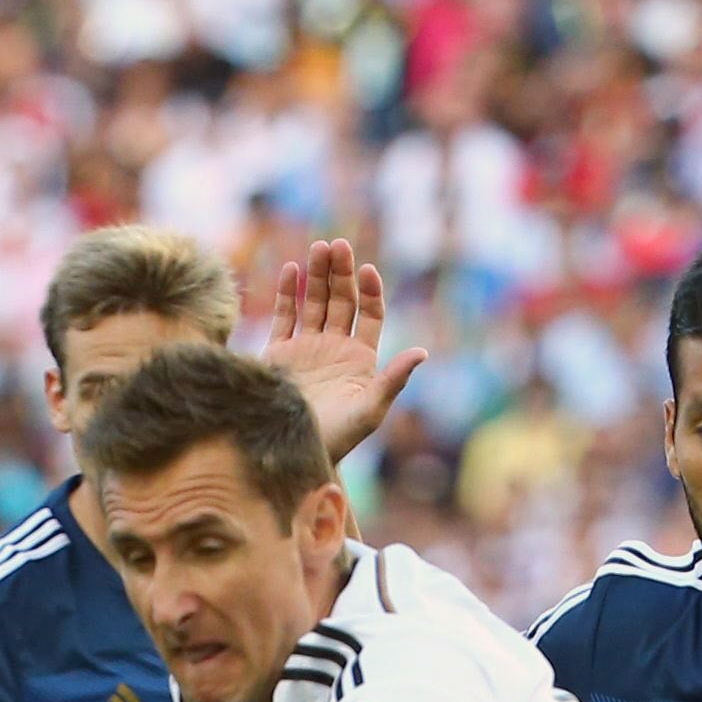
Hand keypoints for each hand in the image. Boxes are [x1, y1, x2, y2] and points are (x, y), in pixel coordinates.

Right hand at [264, 237, 425, 464]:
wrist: (294, 455)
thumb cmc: (337, 439)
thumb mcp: (370, 410)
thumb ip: (393, 380)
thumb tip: (422, 352)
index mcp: (360, 358)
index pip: (370, 314)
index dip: (370, 291)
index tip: (367, 271)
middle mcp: (334, 348)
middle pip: (342, 300)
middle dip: (341, 273)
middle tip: (338, 246)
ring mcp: (306, 348)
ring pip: (314, 302)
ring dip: (317, 275)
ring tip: (318, 248)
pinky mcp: (279, 354)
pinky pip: (284, 316)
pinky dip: (287, 293)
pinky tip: (290, 269)